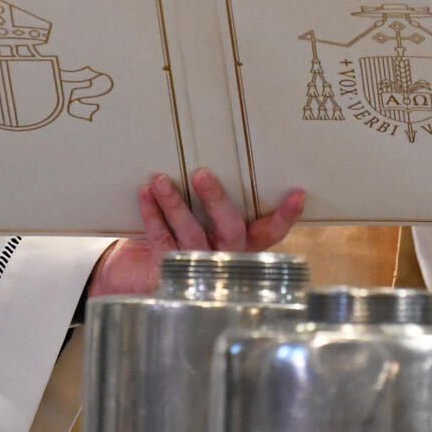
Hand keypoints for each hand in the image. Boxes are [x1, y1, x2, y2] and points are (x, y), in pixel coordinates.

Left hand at [86, 168, 304, 296]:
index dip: (284, 216)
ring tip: (160, 179)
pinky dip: (152, 213)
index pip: (269, 232)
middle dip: (216, 200)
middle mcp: (224, 256)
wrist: (134, 274)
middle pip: (230, 230)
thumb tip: (210, 157)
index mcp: (240, 243)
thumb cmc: (175, 235)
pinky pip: (161, 237)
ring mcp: (197, 264)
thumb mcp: (198, 220)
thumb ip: (210, 201)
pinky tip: (145, 193)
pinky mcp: (168, 268)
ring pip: (191, 233)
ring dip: (174, 203)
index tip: (297, 193)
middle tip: (200, 173)